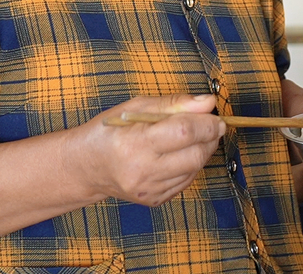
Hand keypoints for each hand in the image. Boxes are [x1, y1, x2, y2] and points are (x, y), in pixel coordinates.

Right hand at [75, 94, 224, 206]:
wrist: (86, 166)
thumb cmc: (110, 130)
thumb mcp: (137, 107)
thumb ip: (175, 104)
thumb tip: (208, 103)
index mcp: (135, 142)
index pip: (185, 132)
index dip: (207, 124)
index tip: (215, 116)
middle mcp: (142, 171)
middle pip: (195, 155)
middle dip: (210, 138)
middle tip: (210, 126)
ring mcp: (149, 189)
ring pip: (195, 169)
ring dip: (202, 151)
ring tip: (190, 138)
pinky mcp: (155, 200)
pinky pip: (186, 181)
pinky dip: (190, 165)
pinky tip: (178, 155)